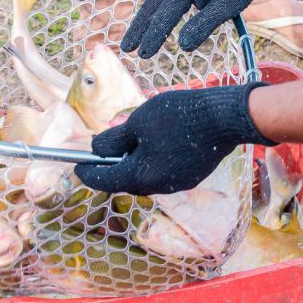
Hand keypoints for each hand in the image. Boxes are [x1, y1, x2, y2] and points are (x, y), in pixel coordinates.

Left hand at [74, 83, 271, 194]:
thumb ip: (114, 138)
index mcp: (141, 176)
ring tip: (134, 137)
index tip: (77, 164)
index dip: (87, 171)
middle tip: (105, 146)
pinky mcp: (191, 176)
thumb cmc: (179, 116)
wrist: (225, 117)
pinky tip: (158, 140)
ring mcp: (178, 184)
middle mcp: (159, 187)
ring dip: (134, 161)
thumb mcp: (138, 121)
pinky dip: (153, 160)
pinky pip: (163, 172)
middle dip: (112, 165)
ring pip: (145, 176)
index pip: (104, 180)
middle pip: (125, 180)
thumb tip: (97, 148)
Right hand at [121, 0, 286, 58]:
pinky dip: (158, 1)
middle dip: (139, 28)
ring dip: (146, 15)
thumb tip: (182, 46)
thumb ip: (203, 25)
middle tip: (126, 47)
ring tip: (137, 32)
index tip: (142, 55)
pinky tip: (158, 10)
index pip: (163, 19)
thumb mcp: (226, 6)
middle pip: (151, 7)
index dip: (152, 39)